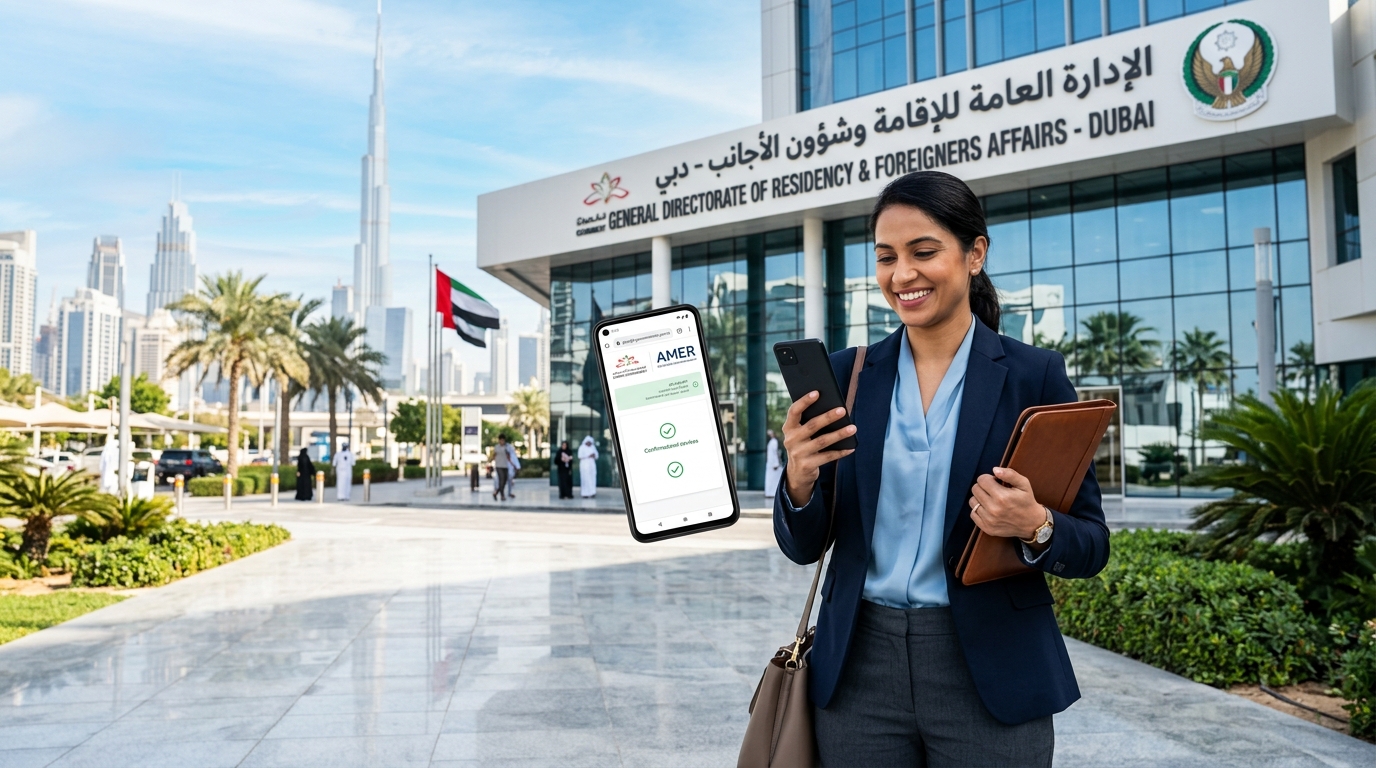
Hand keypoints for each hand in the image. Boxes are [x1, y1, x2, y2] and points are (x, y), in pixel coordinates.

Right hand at [782, 392, 856, 506]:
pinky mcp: (807, 465)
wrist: (797, 473)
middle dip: (828, 417)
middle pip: (812, 425)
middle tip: (842, 410)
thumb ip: (809, 422)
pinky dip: (840, 451)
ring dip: (839, 434)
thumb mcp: (800, 433)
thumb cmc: (803, 445)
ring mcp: (798, 453)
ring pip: (822, 441)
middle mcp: (791, 440)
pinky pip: (827, 456)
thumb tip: (833, 409)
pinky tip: (851, 447)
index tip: (817, 392)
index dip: (804, 401)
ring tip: (853, 428)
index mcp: (788, 427)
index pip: (794, 411)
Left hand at [968, 467, 1045, 539]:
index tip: (996, 482)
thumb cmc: (1026, 501)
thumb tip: (994, 470)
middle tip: (994, 490)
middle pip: (975, 489)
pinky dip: (978, 510)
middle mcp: (993, 509)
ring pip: (972, 501)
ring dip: (980, 498)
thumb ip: (1010, 474)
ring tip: (991, 500)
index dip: (988, 478)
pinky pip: (973, 514)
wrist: (1031, 523)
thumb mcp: (1024, 484)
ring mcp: (989, 520)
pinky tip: (989, 509)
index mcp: (1002, 497)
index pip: (982, 480)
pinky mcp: (986, 528)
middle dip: (983, 487)